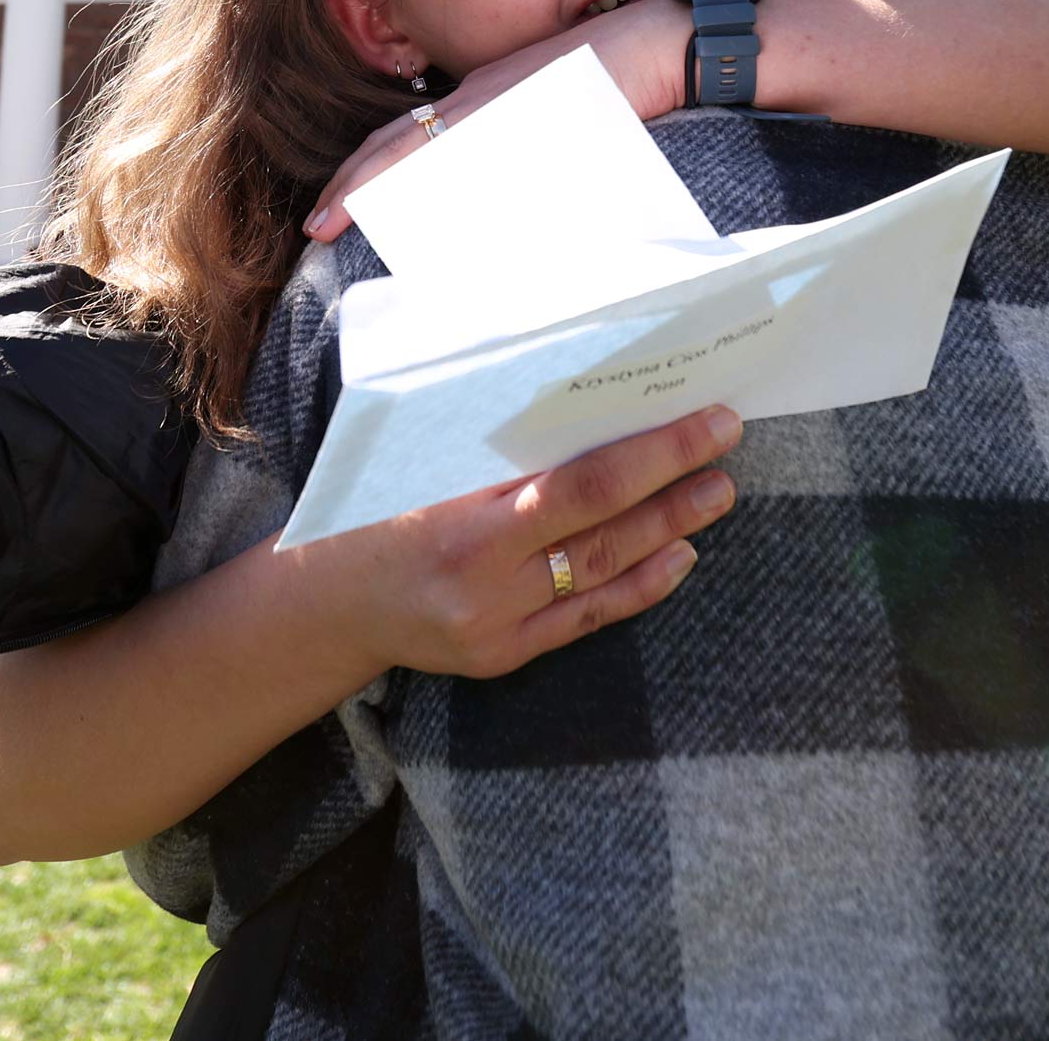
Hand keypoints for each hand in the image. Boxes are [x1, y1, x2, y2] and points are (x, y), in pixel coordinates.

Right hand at [301, 404, 740, 679]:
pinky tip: (679, 557)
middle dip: (675, 482)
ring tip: (717, 493)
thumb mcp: (424, 464)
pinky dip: (639, 586)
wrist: (321, 603)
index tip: (706, 419)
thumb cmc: (370, 508)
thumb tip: (590, 392)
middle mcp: (486, 582)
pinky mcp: (503, 655)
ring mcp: (498, 625)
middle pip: (605, 528)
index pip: (583, 486)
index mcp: (462, 522)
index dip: (655, 454)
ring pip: (605, 573)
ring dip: (669, 530)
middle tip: (728, 442)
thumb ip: (497, 446)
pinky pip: (587, 618)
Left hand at [303, 0, 688, 241]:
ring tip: (336, 218)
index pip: (411, 138)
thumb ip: (527, 155)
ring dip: (376, 184)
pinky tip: (412, 205)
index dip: (367, 174)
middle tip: (314, 226)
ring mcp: (499, 98)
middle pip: (398, 140)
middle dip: (351, 183)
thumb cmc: (623, 82)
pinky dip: (436, 178)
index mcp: (484, 99)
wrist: (664, 41)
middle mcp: (479, 95)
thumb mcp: (562, 121)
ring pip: (420, 144)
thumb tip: (506, 207)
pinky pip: (468, 148)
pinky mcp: (525, 104)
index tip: (334, 211)